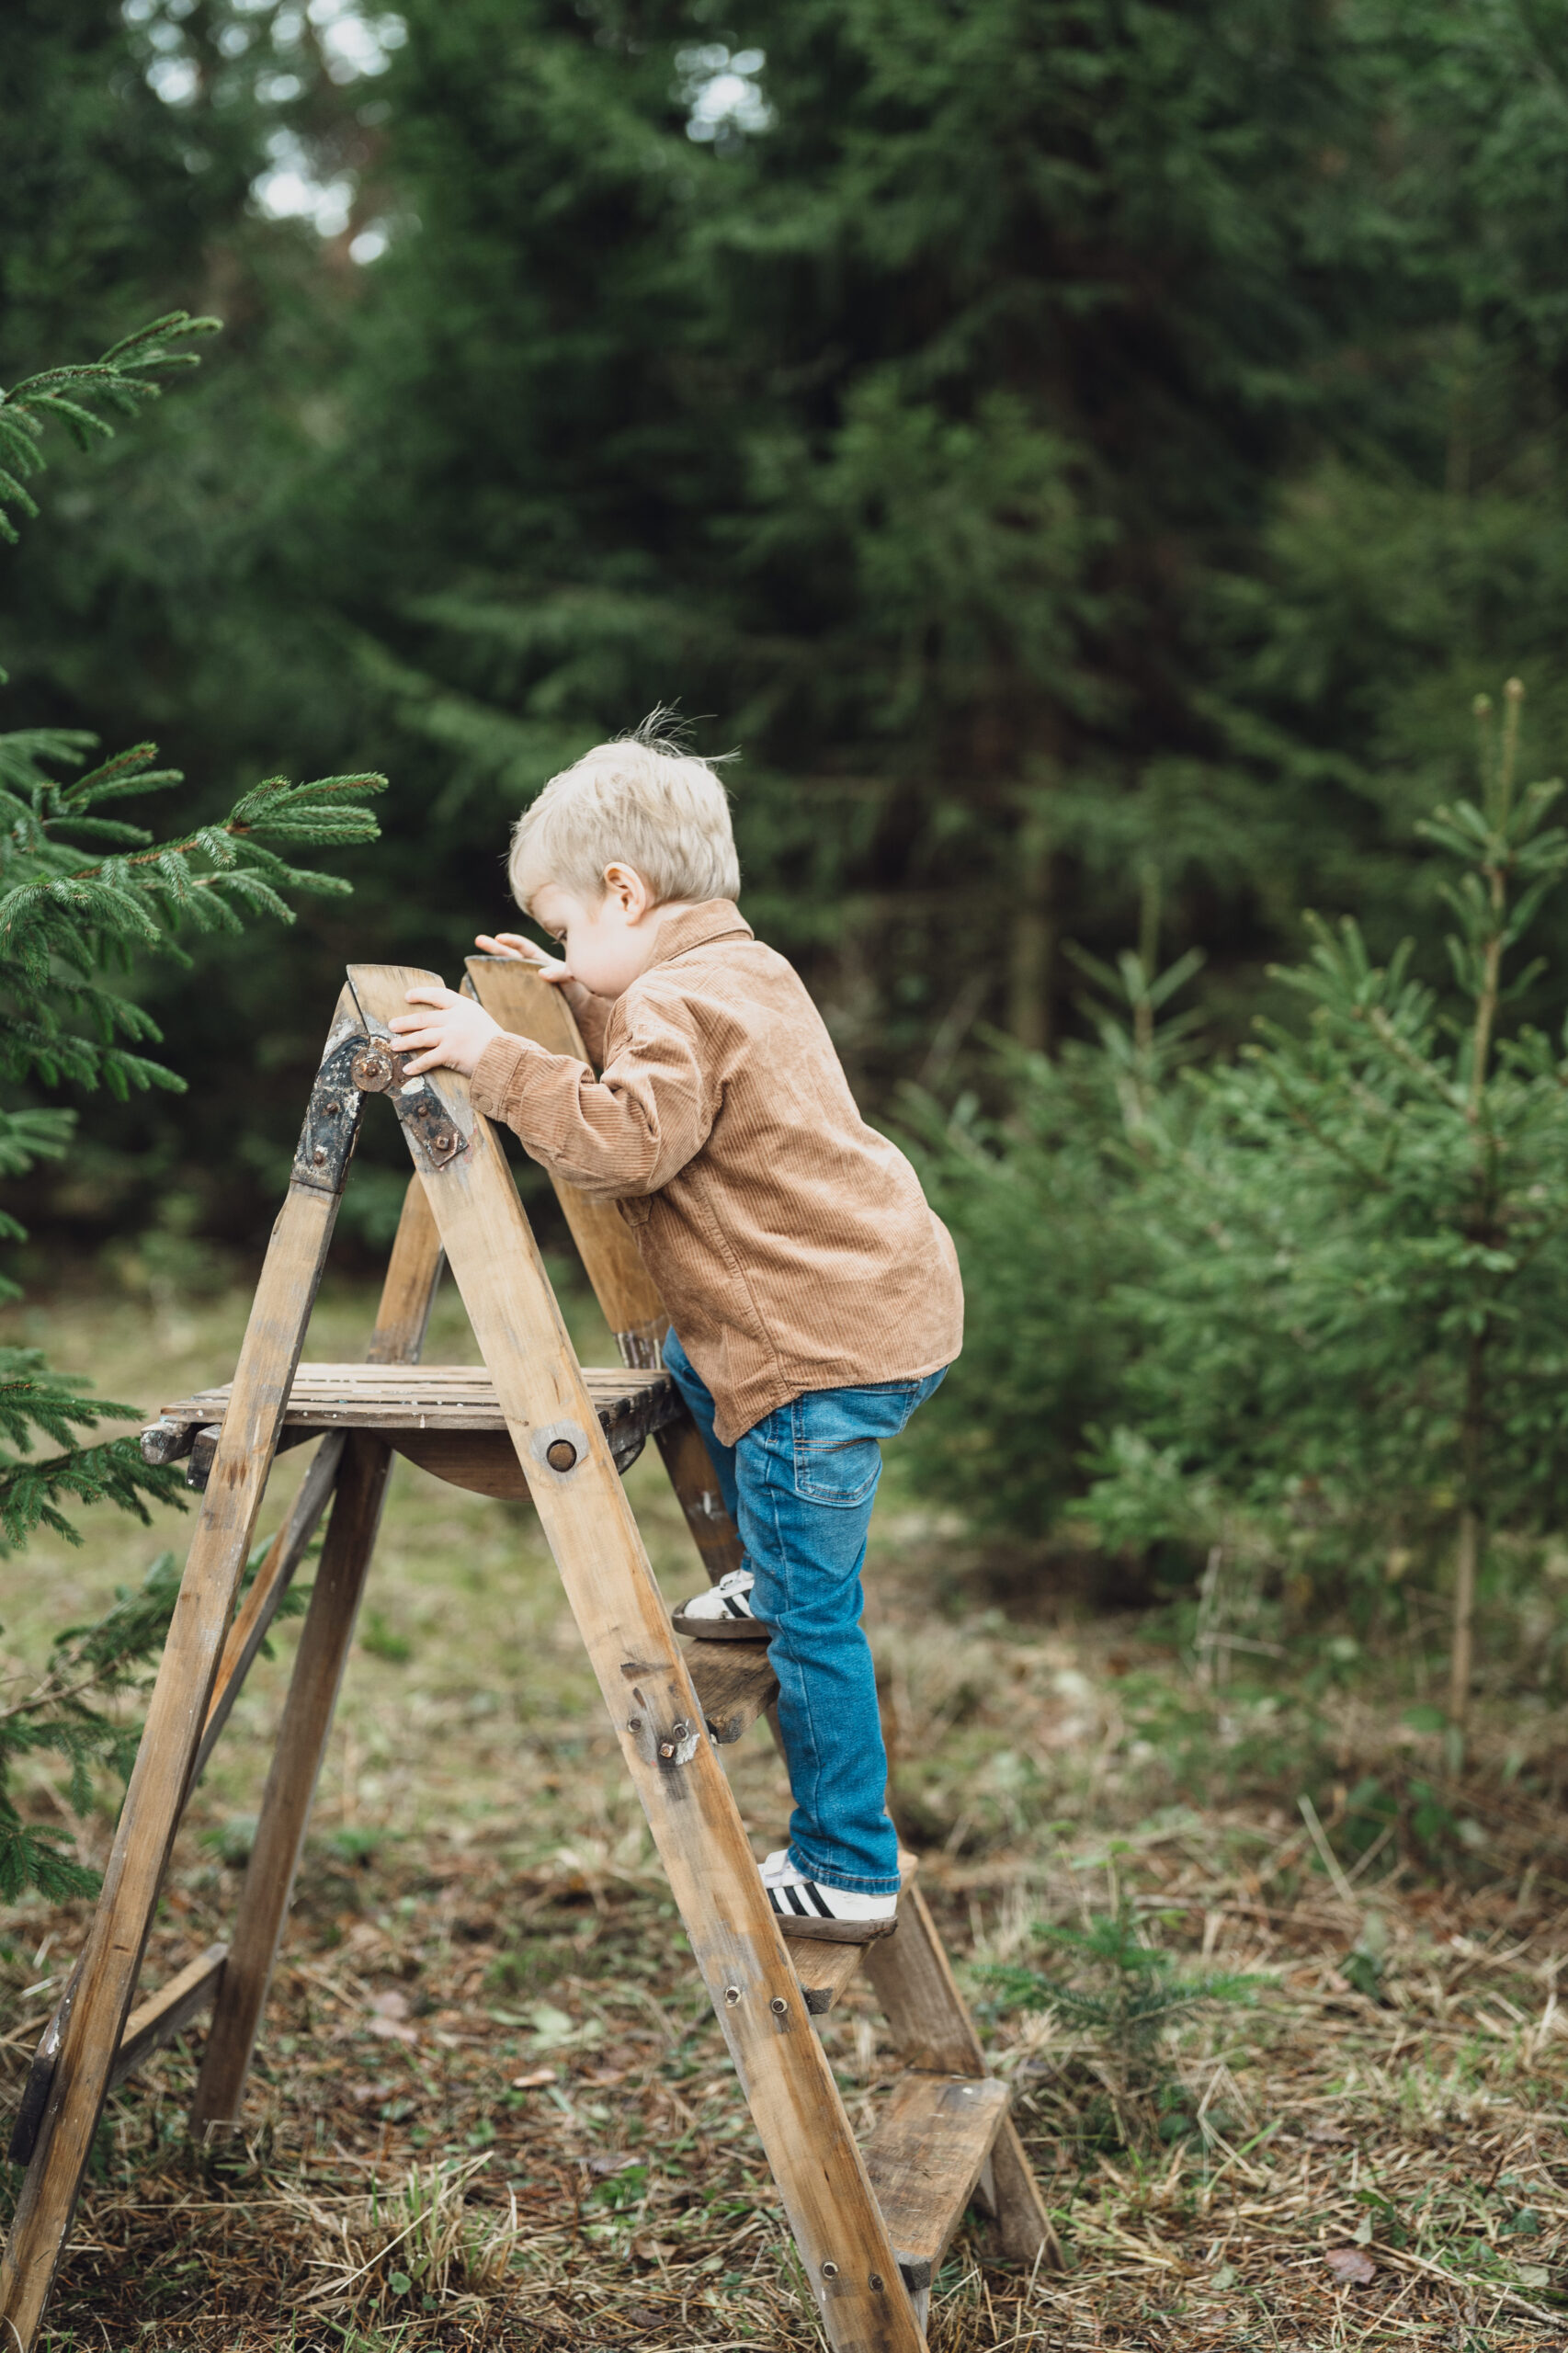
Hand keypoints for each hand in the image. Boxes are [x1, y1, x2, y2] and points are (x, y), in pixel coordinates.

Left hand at [389, 985, 501, 1077]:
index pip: (439, 995)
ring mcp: (452, 1034)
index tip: (408, 996)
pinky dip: (416, 1065)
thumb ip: (465, 1018)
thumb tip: (444, 1022)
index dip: (421, 994)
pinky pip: (428, 1059)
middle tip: (393, 1025)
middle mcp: (456, 1017)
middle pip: (424, 1017)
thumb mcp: (481, 1021)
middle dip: (406, 1021)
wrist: (506, 1057)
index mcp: (465, 1006)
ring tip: (394, 1045)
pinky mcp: (450, 1052)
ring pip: (421, 1036)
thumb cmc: (497, 1043)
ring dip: (405, 1041)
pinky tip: (408, 1069)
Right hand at [475, 931, 595, 1020]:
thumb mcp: (572, 978)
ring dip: (491, 970)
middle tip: (478, 940)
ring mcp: (526, 985)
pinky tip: (481, 995)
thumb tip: (542, 973)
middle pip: (510, 956)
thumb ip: (561, 973)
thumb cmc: (577, 992)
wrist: (581, 1013)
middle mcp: (530, 971)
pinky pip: (508, 994)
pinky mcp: (524, 1000)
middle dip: (494, 948)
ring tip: (473, 967)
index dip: (512, 942)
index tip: (500, 938)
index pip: (524, 948)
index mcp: (541, 962)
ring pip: (505, 974)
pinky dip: (495, 994)